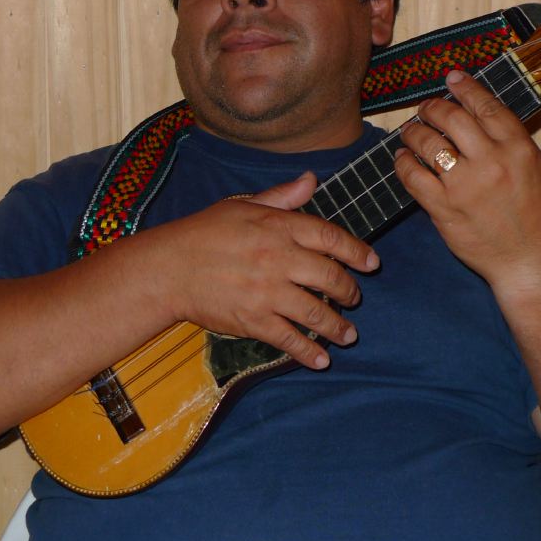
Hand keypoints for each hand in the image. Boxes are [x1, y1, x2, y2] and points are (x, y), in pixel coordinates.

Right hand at [147, 172, 376, 369]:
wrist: (168, 267)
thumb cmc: (204, 232)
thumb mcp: (242, 205)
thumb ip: (281, 196)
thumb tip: (312, 180)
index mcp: (278, 226)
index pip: (331, 237)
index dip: (357, 251)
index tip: (372, 263)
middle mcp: (279, 258)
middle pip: (331, 276)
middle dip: (350, 291)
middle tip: (354, 299)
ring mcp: (267, 291)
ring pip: (316, 312)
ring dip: (338, 326)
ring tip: (348, 334)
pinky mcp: (253, 319)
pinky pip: (289, 338)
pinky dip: (309, 351)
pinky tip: (322, 360)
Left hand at [393, 69, 540, 288]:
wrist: (529, 259)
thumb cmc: (535, 215)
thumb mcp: (535, 168)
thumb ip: (509, 141)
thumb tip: (477, 113)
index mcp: (518, 148)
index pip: (485, 106)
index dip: (465, 88)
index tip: (452, 78)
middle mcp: (491, 162)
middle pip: (451, 118)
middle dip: (432, 107)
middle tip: (425, 109)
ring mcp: (465, 186)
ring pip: (428, 143)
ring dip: (413, 132)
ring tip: (410, 132)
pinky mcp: (444, 208)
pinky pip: (413, 176)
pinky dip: (403, 163)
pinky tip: (402, 158)